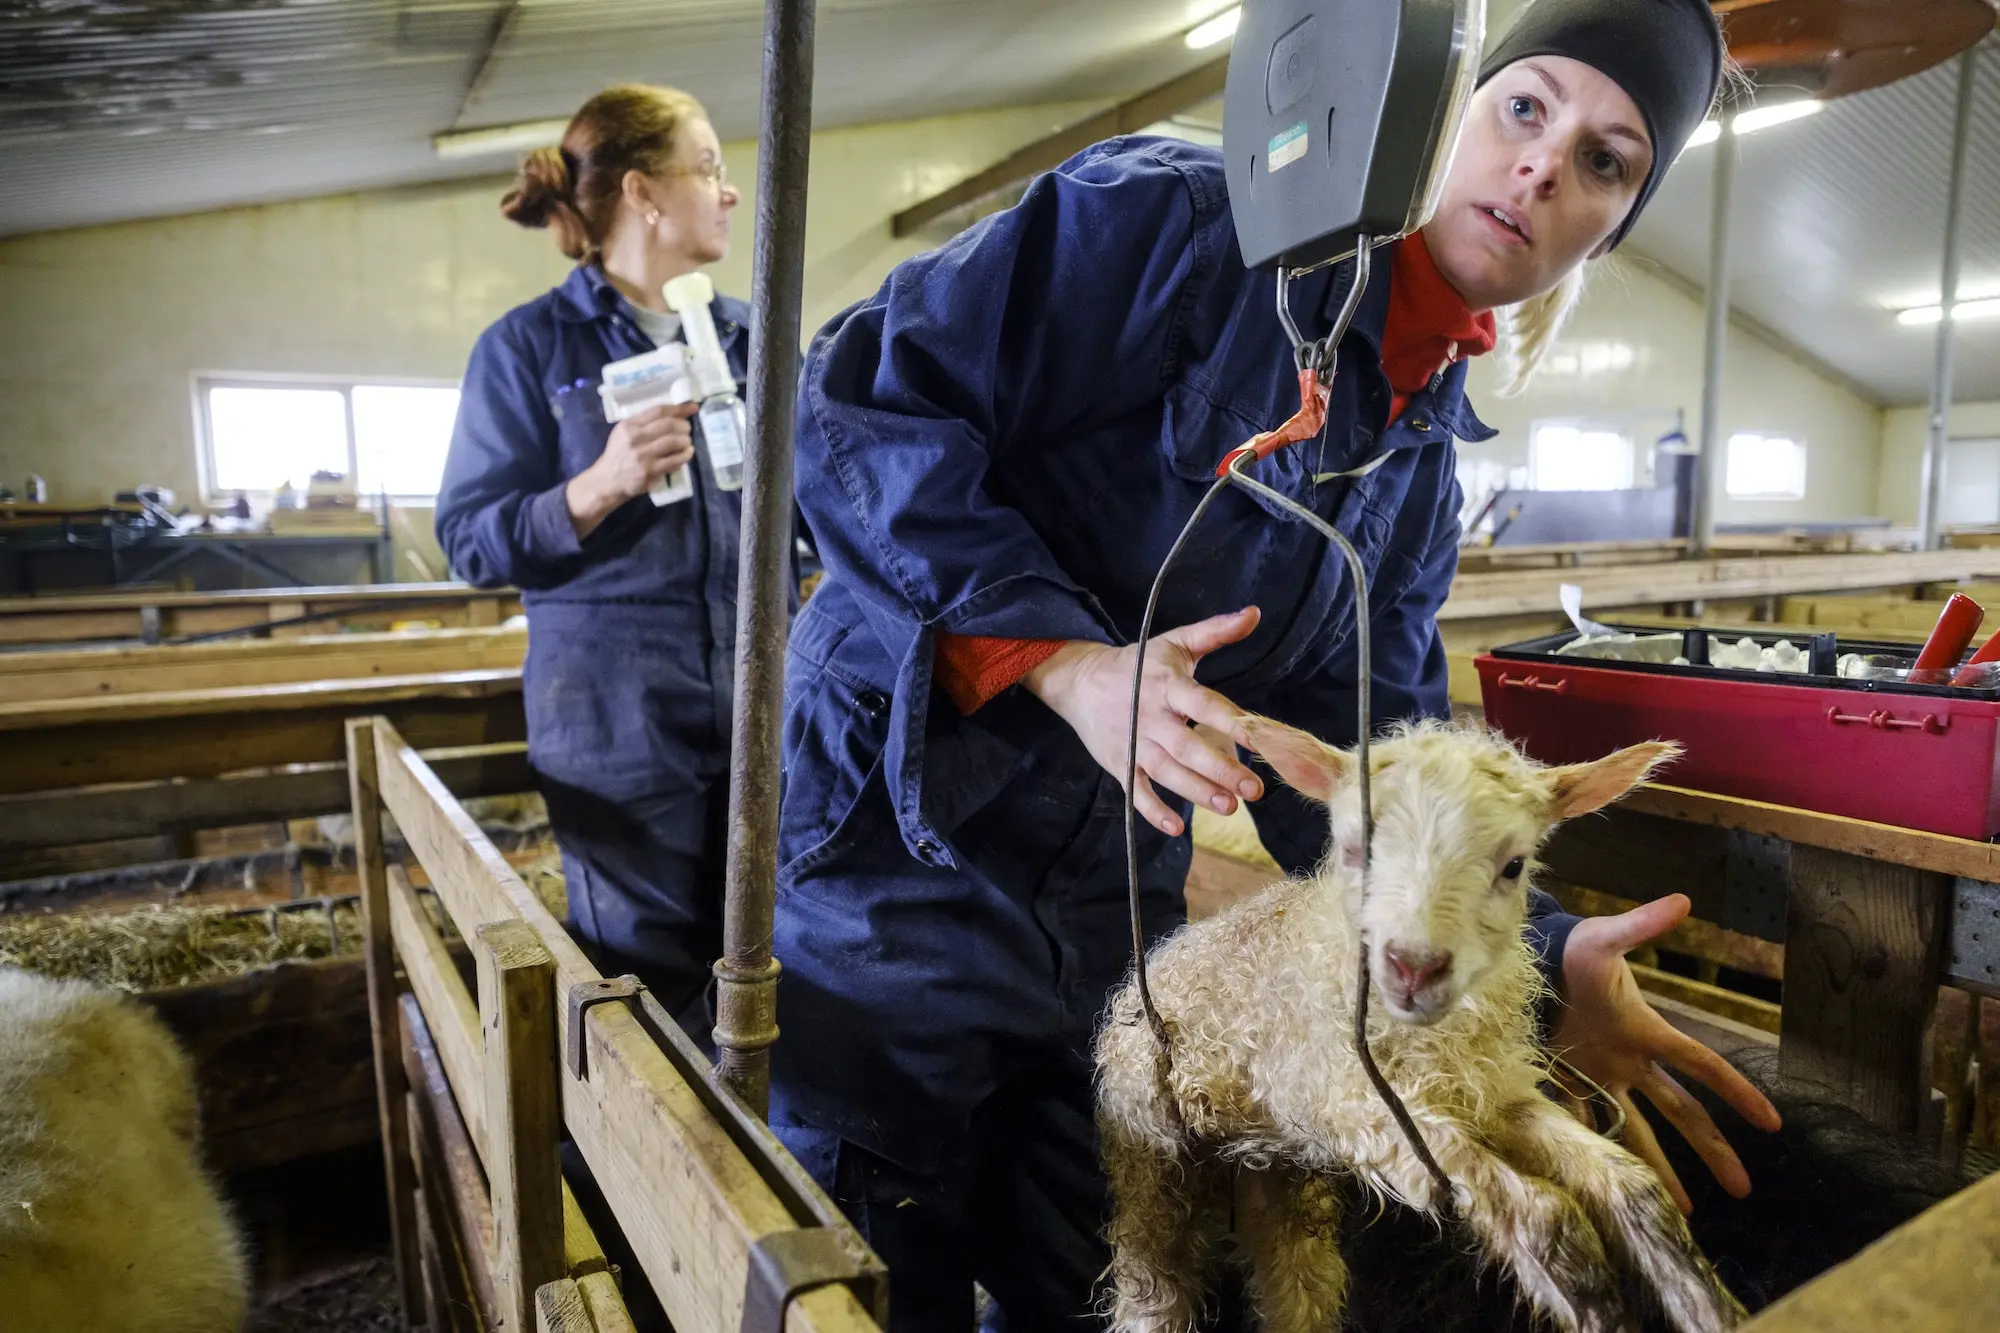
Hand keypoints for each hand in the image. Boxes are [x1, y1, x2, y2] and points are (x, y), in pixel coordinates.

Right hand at [567, 401, 698, 534]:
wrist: (607, 481)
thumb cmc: (618, 454)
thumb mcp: (623, 433)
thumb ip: (643, 423)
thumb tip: (674, 414)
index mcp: (629, 425)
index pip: (658, 411)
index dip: (679, 408)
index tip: (693, 407)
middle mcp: (635, 438)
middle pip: (668, 425)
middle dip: (684, 425)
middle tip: (687, 429)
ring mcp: (643, 456)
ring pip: (673, 441)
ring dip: (685, 440)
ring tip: (687, 441)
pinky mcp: (650, 471)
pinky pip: (674, 460)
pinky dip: (685, 455)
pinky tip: (687, 453)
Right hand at [1023, 608, 1262, 837]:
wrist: (1080, 680)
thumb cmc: (1139, 663)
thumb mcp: (1175, 642)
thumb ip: (1216, 632)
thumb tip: (1254, 614)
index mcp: (1168, 685)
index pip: (1205, 704)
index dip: (1233, 722)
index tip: (1262, 738)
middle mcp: (1150, 717)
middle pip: (1188, 748)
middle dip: (1221, 770)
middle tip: (1254, 789)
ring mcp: (1133, 744)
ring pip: (1167, 773)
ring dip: (1198, 792)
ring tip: (1230, 807)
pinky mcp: (1119, 764)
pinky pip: (1136, 792)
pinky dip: (1153, 811)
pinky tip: (1176, 827)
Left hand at [1549, 894, 1781, 1212]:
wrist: (1529, 962)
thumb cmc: (1571, 950)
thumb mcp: (1606, 940)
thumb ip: (1641, 924)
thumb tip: (1683, 899)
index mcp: (1647, 1030)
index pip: (1702, 1066)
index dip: (1737, 1092)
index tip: (1773, 1123)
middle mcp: (1632, 1060)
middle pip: (1683, 1112)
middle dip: (1714, 1150)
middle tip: (1743, 1189)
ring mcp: (1602, 1074)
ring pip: (1640, 1130)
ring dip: (1662, 1169)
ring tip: (1685, 1211)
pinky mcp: (1569, 1080)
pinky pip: (1587, 1121)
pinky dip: (1598, 1152)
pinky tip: (1611, 1187)